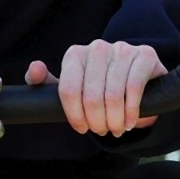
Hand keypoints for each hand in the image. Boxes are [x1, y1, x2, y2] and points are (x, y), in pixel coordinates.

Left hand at [25, 41, 166, 135]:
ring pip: (113, 95)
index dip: (74, 115)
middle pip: (91, 96)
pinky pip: (134, 88)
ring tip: (115, 128)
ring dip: (114, 120)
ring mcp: (122, 49)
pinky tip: (129, 121)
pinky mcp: (144, 55)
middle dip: (96, 122)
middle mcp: (97, 47)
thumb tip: (35, 69)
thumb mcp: (71, 87)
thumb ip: (45, 83)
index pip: (68, 90)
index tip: (81, 128)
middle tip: (101, 131)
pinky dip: (131, 112)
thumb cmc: (97, 85)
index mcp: (75, 54)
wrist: (136, 78)